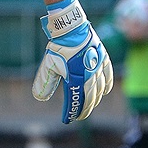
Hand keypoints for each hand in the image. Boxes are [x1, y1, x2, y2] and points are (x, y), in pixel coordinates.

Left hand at [32, 0, 113, 122]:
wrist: (72, 28)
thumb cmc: (59, 47)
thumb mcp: (49, 65)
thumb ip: (45, 82)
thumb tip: (39, 97)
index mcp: (76, 78)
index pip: (74, 100)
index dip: (71, 111)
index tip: (67, 119)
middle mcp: (89, 75)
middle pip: (89, 98)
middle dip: (84, 109)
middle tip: (79, 116)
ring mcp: (97, 67)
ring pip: (99, 89)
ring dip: (95, 99)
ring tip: (90, 106)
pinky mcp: (102, 59)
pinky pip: (107, 76)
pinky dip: (106, 85)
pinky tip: (104, 91)